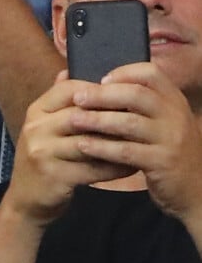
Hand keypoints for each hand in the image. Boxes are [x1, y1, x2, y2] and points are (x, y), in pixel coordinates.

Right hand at [6, 72, 132, 229]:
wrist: (26, 201)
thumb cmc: (44, 159)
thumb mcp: (45, 127)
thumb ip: (58, 102)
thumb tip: (68, 70)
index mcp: (36, 111)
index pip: (67, 89)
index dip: (96, 90)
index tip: (122, 94)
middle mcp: (36, 128)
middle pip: (79, 114)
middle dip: (111, 115)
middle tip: (139, 116)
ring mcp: (43, 152)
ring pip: (88, 142)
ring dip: (116, 143)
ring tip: (140, 142)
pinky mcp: (54, 176)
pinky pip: (91, 169)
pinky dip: (113, 168)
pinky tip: (130, 167)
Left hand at [70, 63, 201, 227]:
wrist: (196, 190)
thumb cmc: (167, 150)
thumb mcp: (163, 121)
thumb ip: (139, 104)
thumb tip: (99, 83)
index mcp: (174, 99)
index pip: (151, 73)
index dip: (123, 72)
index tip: (100, 78)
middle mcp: (175, 115)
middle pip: (136, 95)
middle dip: (102, 95)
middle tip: (77, 97)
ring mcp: (171, 139)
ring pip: (129, 123)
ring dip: (97, 120)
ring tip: (73, 120)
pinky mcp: (163, 162)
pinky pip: (127, 151)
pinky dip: (103, 147)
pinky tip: (84, 145)